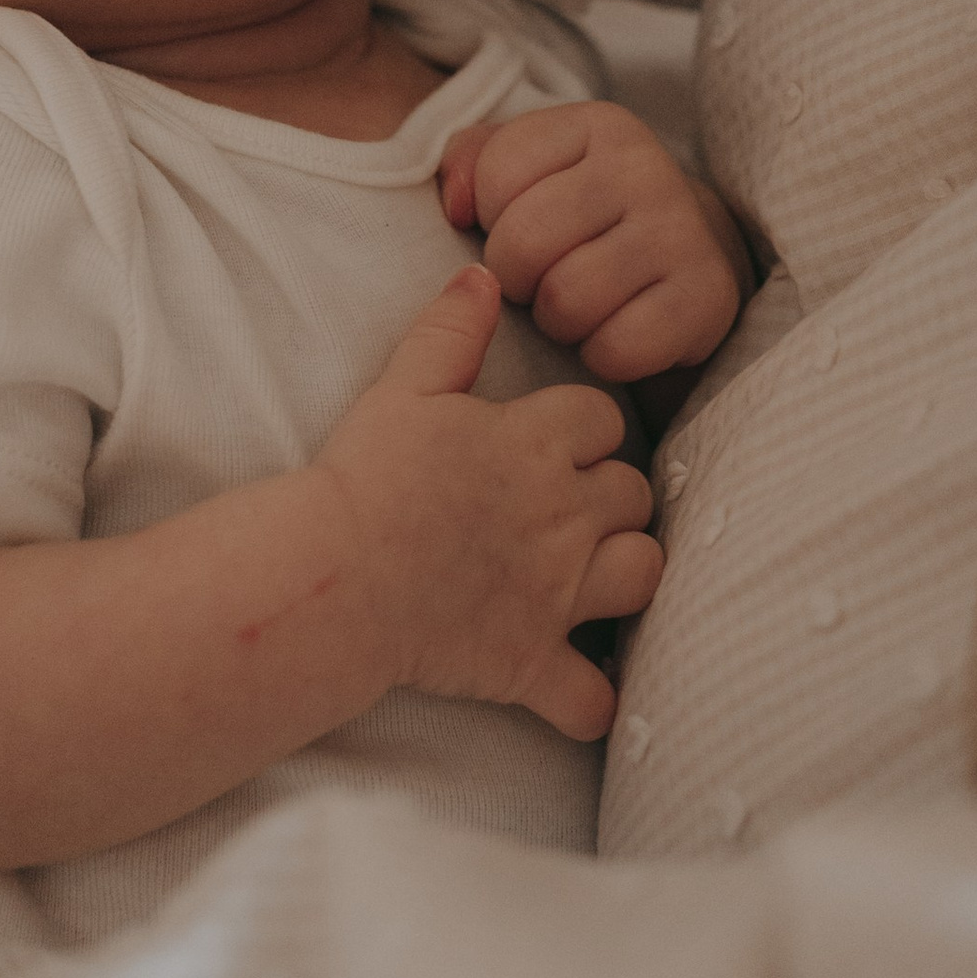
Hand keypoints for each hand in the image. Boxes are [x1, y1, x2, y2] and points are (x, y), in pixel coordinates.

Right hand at [316, 265, 660, 738]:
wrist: (333, 575)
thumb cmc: (363, 478)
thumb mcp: (402, 389)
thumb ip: (449, 331)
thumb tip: (481, 276)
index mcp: (536, 443)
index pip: (603, 418)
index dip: (583, 429)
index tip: (555, 443)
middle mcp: (564, 514)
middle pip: (634, 494)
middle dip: (612, 498)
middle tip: (569, 510)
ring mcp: (555, 591)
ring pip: (643, 574)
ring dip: (625, 575)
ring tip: (593, 578)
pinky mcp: (531, 659)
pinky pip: (591, 698)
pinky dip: (590, 701)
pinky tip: (578, 693)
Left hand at [439, 99, 746, 384]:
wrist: (688, 258)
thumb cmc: (584, 218)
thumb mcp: (528, 169)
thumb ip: (470, 162)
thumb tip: (455, 207)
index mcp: (597, 124)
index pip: (495, 175)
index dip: (489, 219)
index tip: (519, 227)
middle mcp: (646, 167)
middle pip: (522, 243)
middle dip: (515, 278)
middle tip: (541, 280)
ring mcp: (682, 231)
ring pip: (564, 301)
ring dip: (556, 322)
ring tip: (576, 305)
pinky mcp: (707, 297)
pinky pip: (615, 348)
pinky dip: (601, 356)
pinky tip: (614, 332)